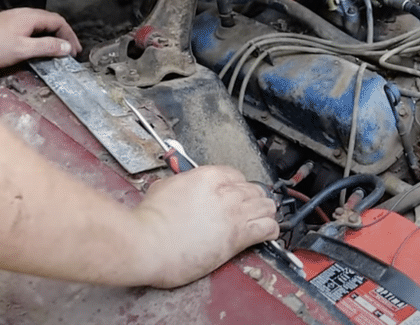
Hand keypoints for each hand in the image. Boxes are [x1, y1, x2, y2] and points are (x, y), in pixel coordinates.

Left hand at [0, 8, 82, 68]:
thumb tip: (66, 47)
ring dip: (51, 37)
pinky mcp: (5, 26)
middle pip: (50, 22)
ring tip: (55, 52)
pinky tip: (35, 49)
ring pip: (39, 26)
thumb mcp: (22, 50)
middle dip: (62, 36)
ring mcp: (13, 19)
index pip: (59, 22)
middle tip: (68, 52)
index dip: (70, 36)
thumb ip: (47, 47)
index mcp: (30, 17)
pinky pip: (29, 29)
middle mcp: (23, 14)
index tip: (75, 51)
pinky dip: (38, 38)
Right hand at [132, 166, 279, 287]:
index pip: (236, 175)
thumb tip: (184, 188)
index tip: (236, 194)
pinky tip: (269, 233)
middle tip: (251, 207)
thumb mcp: (164, 188)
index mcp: (208, 177)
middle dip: (253, 198)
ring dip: (265, 211)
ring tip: (264, 218)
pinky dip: (271, 230)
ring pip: (266, 206)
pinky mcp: (239, 236)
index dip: (237, 186)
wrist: (147, 244)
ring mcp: (235, 213)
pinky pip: (268, 228)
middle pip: (253, 189)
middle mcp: (226, 192)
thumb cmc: (149, 221)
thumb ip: (182, 184)